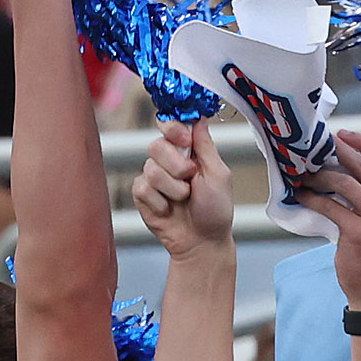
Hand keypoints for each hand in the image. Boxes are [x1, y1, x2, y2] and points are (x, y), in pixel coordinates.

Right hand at [132, 121, 234, 258]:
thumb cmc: (215, 211)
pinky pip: (142, 187)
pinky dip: (159, 202)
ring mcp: (154, 177)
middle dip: (176, 165)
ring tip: (183, 199)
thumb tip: (199, 117)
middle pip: (157, 145)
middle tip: (190, 179)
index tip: (184, 140)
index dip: (173, 128)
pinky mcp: (142, 194)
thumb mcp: (218, 175)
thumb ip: (206, 146)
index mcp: (189, 151)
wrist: (202, 242)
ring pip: (150, 168)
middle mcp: (169, 160)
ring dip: (172, 188)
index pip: (171, 125)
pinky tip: (168, 210)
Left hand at [304, 131, 360, 309]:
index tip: (341, 135)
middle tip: (317, 146)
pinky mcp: (359, 233)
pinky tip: (302, 195)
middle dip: (338, 152)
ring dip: (321, 175)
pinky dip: (313, 198)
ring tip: (305, 174)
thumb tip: (349, 157)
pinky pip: (331, 206)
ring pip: (346, 183)